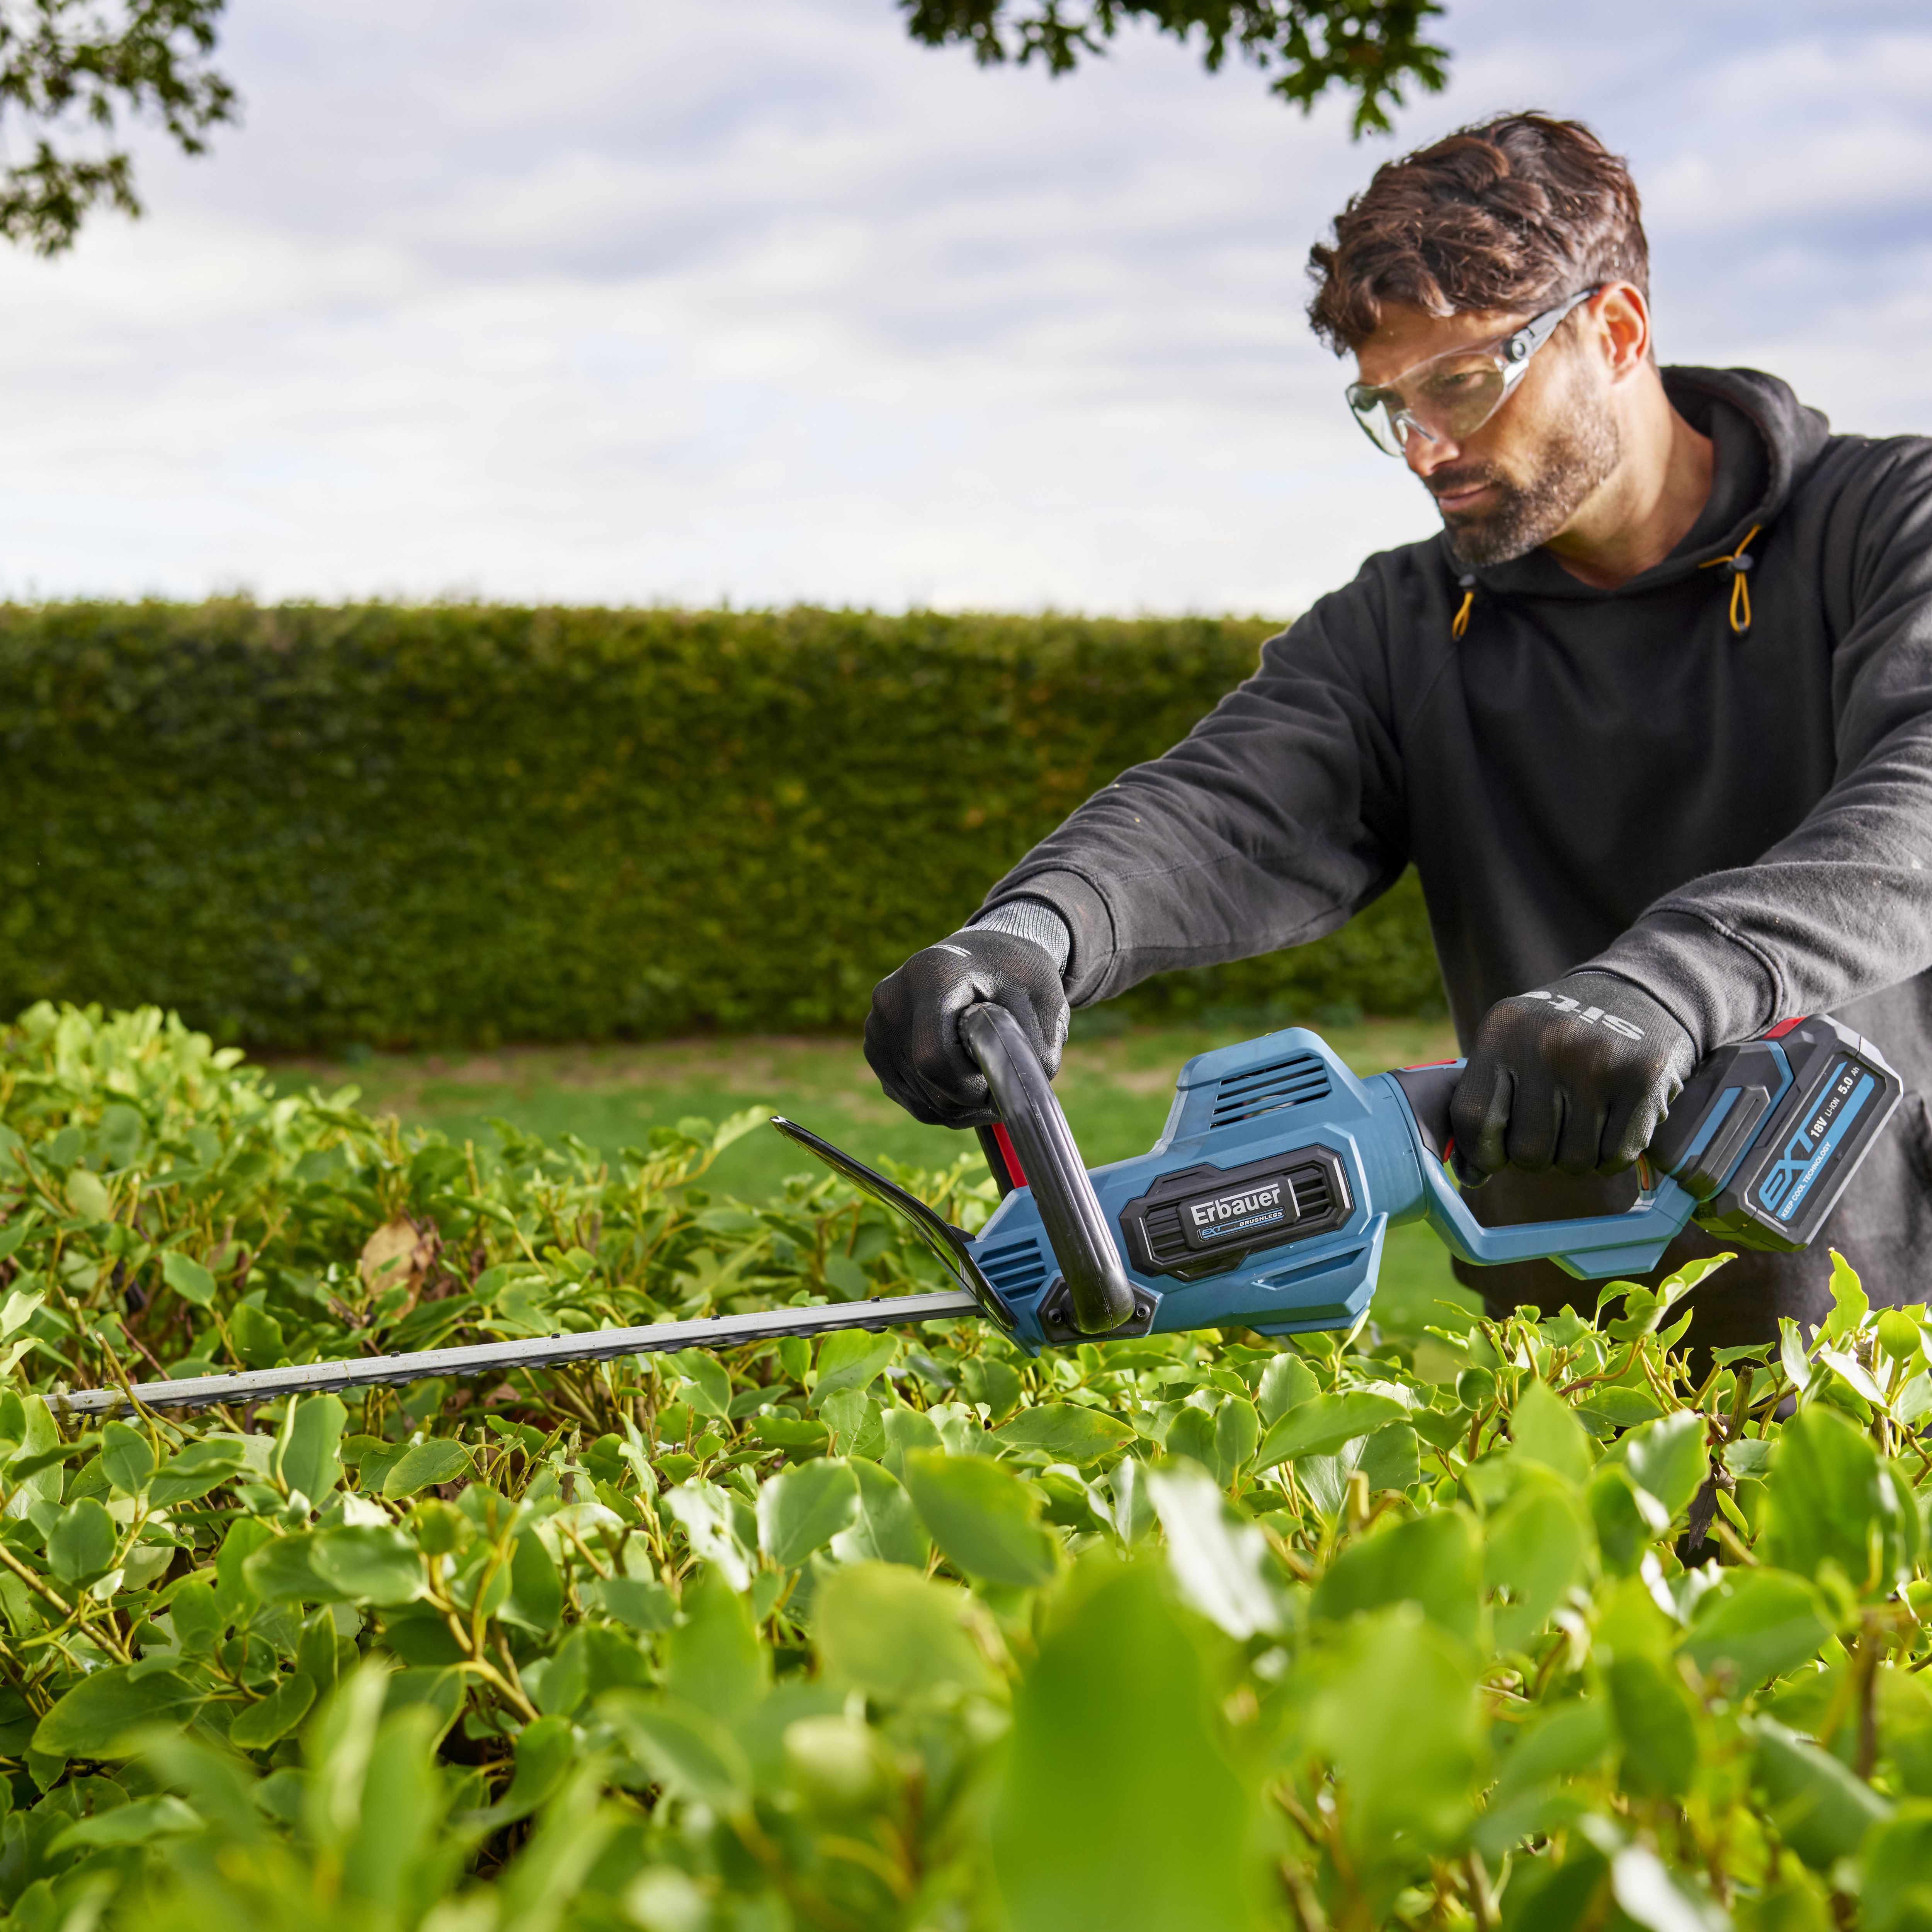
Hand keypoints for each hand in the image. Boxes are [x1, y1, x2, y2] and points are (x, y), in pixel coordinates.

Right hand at [864, 928, 1068, 1126]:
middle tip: (1003, 1083)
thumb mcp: (1046, 1001)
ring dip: (962, 1105)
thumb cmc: (1018, 975)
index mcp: (932, 976)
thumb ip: (1036, 1051)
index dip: (973, 1088)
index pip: (935, 1059)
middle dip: (973, 1099)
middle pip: (929, 1084)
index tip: (1002, 1080)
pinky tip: (966, 1079)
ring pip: (923, 1101)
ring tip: (989, 1076)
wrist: (984, 955)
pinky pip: (913, 1100)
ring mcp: (877, 1026)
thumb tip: (1014, 1102)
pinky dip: (944, 1102)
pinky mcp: (876, 1049)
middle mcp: (892, 999)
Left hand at [1449, 972, 1696, 1181]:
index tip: (1494, 1155)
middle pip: (1527, 1151)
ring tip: (1584, 1117)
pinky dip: (1612, 1154)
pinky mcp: (1643, 1080)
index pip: (1472, 1117)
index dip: (1481, 1152)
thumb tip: (1469, 1174)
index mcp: (1502, 1031)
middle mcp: (1547, 1043)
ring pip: (1574, 1162)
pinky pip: (1615, 1156)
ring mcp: (1598, 1061)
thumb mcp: (1509, 1047)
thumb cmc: (1558, 1038)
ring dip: (1578, 1155)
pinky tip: (1613, 1121)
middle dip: (1539, 1153)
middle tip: (1554, 1126)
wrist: (1637, 995)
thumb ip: (1481, 1106)